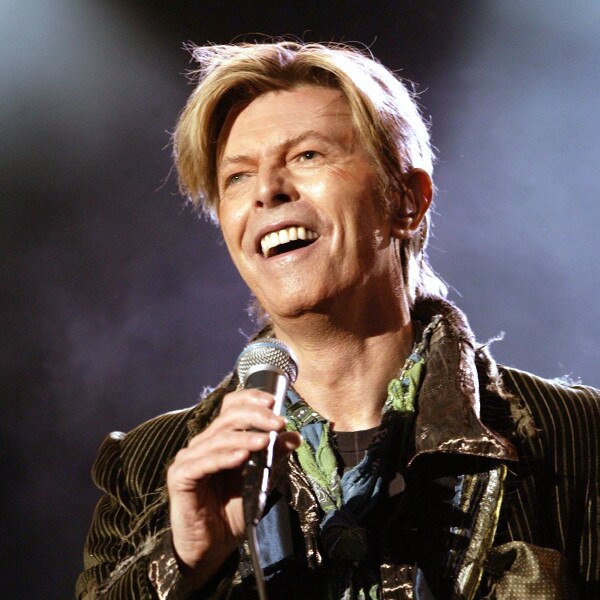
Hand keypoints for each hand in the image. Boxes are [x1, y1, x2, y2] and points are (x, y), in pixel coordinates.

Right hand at [166, 389, 300, 587]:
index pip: (231, 407)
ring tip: (266, 441)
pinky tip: (242, 457)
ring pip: (218, 438)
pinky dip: (224, 457)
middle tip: (278, 423)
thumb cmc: (233, 512)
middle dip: (256, 416)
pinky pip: (204, 462)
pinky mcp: (180, 477)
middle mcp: (202, 444)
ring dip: (245, 437)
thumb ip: (274, 458)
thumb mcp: (261, 482)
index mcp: (219, 439)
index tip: (273, 400)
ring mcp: (189, 459)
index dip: (250, 399)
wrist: (211, 548)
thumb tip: (294, 436)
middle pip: (227, 418)